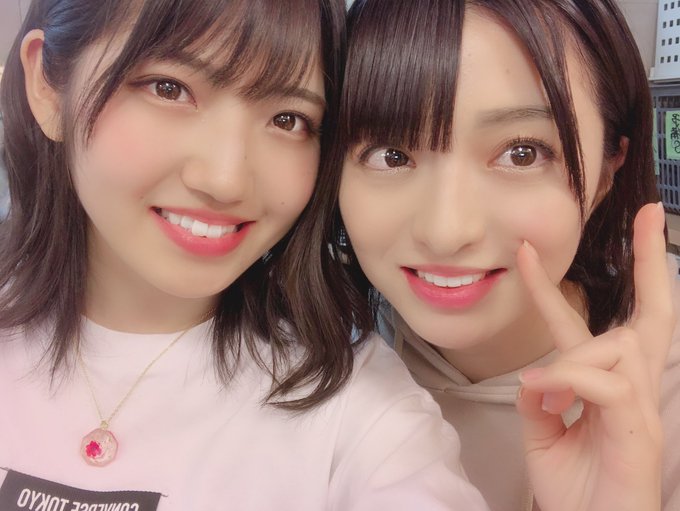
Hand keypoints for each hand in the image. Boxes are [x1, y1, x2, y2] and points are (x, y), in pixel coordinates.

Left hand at [515, 202, 674, 510]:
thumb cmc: (576, 490)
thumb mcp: (542, 436)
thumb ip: (539, 399)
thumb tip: (535, 374)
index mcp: (606, 386)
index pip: (594, 325)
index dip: (568, 286)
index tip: (546, 246)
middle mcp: (631, 389)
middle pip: (651, 316)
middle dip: (649, 262)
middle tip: (649, 213)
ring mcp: (641, 410)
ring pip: (618, 347)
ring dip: (574, 358)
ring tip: (542, 394)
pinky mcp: (640, 431)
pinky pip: (608, 384)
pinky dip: (570, 380)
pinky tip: (542, 394)